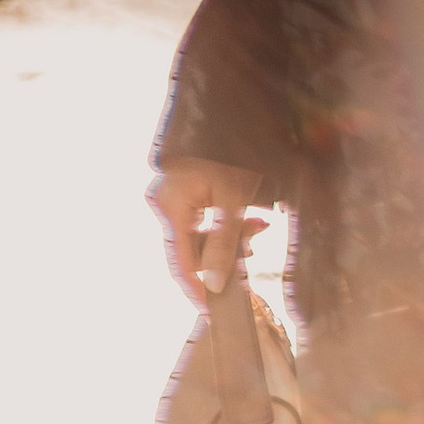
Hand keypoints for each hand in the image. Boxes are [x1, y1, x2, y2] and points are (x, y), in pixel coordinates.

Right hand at [148, 159, 266, 303]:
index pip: (182, 263)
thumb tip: (216, 286)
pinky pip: (201, 223)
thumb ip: (225, 245)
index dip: (198, 290)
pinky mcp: (181, 195)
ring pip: (201, 238)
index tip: (214, 312)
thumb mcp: (234, 198)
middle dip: (226, 254)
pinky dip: (225, 226)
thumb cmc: (230, 149)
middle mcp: (163, 203)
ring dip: (231, 238)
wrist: (226, 111)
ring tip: (259, 224)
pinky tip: (250, 219)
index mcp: (170, 204)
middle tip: (255, 248)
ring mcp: (171, 199)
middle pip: (193, 250)